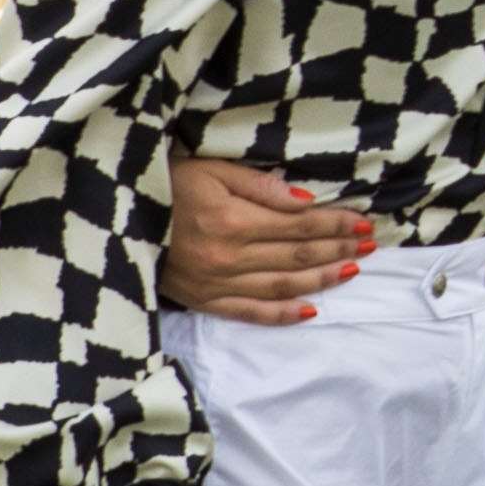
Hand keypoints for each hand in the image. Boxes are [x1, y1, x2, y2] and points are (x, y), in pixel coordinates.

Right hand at [162, 155, 365, 323]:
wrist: (115, 217)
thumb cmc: (167, 186)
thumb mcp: (212, 171)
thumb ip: (262, 187)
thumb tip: (307, 201)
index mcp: (233, 222)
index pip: (301, 227)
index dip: (337, 225)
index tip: (365, 222)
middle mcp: (228, 258)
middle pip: (297, 257)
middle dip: (338, 250)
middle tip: (370, 245)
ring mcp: (216, 284)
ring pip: (282, 286)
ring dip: (322, 279)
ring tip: (352, 270)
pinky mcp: (202, 301)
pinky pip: (249, 313)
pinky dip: (282, 315)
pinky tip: (311, 310)